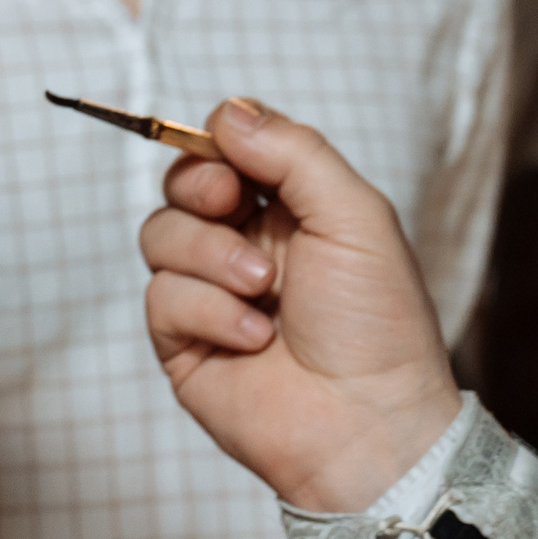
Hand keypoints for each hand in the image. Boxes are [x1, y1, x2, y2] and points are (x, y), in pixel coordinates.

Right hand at [139, 98, 460, 513]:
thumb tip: (224, 113)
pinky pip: (161, 296)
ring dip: (211, 256)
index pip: (226, 150)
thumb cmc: (378, 326)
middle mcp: (244, 245)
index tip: (236, 160)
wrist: (369, 425)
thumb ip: (293, 153)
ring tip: (262, 291)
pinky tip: (253, 337)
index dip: (218, 145)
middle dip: (198, 187)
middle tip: (232, 207)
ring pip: (159, 234)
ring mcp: (210, 294)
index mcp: (291, 211)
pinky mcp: (183, 343)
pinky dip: (208, 311)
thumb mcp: (355, 216)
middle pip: (180, 184)